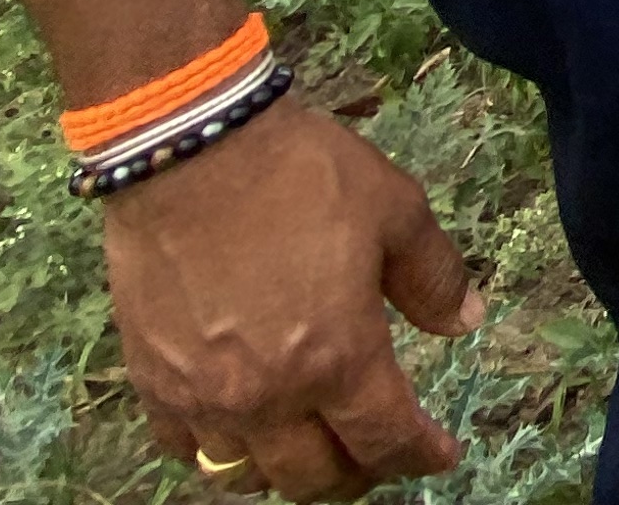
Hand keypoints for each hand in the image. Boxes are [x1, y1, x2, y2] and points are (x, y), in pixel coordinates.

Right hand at [107, 103, 479, 498]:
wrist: (190, 147)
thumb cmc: (300, 174)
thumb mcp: (395, 210)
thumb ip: (434, 276)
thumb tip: (466, 322)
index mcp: (338, 358)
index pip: (386, 441)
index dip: (421, 456)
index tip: (442, 454)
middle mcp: (268, 396)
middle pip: (315, 479)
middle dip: (359, 475)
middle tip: (378, 452)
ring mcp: (202, 395)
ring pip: (246, 475)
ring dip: (287, 470)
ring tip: (312, 445)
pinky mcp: (152, 379)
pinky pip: (183, 447)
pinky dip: (216, 450)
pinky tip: (238, 427)